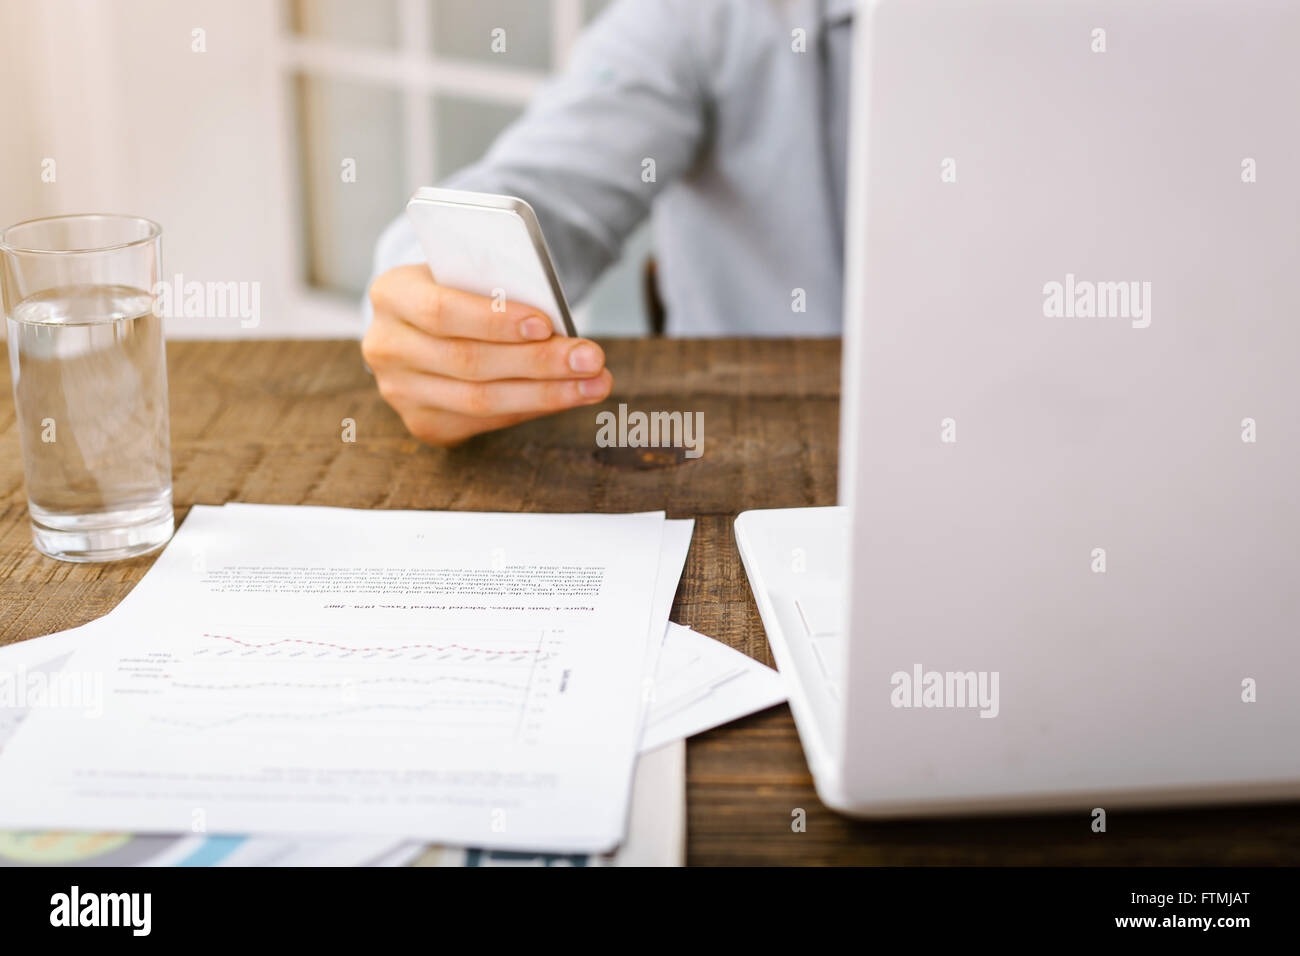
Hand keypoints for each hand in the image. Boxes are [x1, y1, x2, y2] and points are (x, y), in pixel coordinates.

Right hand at [363, 265, 613, 446]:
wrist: (423, 324)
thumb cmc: (459, 289)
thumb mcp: (466, 273)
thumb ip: (496, 287)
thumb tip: (554, 325)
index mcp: (392, 294)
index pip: (442, 311)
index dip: (496, 320)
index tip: (547, 324)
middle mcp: (386, 347)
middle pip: (469, 362)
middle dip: (538, 362)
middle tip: (591, 358)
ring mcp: (399, 392)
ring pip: (481, 400)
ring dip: (546, 393)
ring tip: (594, 383)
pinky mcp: (423, 423)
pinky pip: (485, 421)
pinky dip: (530, 408)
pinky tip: (566, 397)